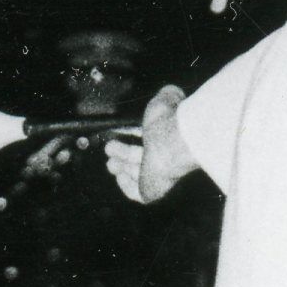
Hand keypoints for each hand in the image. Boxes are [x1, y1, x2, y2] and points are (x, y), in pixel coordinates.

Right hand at [106, 86, 194, 205]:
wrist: (177, 144)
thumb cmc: (172, 122)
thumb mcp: (166, 101)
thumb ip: (167, 96)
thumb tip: (172, 93)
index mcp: (170, 139)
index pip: (150, 140)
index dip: (132, 136)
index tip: (118, 132)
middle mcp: (166, 158)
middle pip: (140, 159)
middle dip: (123, 153)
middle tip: (109, 147)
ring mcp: (160, 177)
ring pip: (137, 175)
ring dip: (120, 167)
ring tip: (110, 161)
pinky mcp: (152, 192)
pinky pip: (136, 193)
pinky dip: (126, 186)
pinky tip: (119, 175)